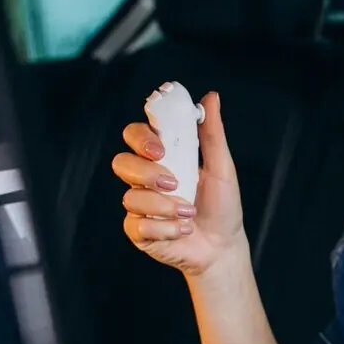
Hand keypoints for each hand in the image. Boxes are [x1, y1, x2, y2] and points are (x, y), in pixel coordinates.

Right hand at [112, 91, 245, 275]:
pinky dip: (164, 228)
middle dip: (145, 171)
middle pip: (121, 162)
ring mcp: (140, 205)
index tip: (161, 147)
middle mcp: (146, 179)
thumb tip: (211, 97)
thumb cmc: (222, 205)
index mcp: (163, 157)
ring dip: (163, 205)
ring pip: (131, 196)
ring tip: (189, 211)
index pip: (137, 135)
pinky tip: (182, 229)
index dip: (141, 137)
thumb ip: (212, 134)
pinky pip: (136, 225)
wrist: (223, 246)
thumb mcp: (222, 167)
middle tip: (173, 181)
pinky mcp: (139, 231)